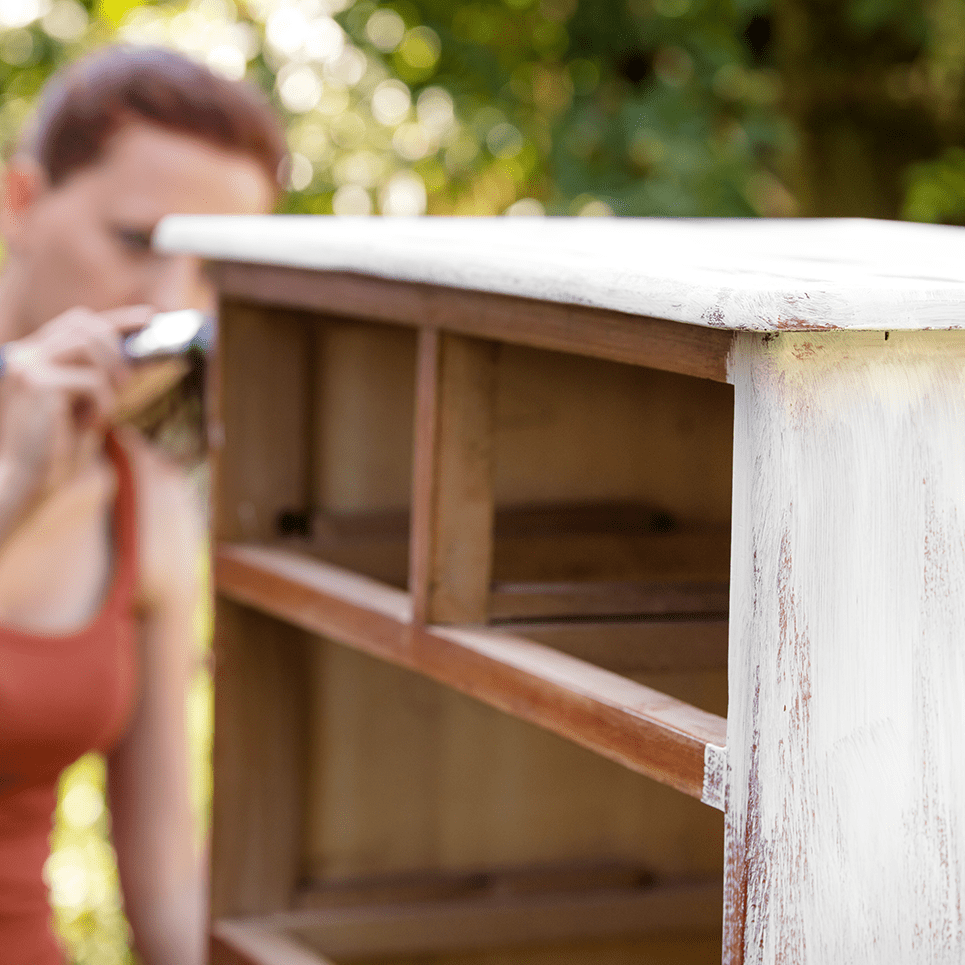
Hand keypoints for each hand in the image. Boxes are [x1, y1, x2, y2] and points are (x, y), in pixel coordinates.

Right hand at [0, 305, 151, 520]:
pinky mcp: (39, 383)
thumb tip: (140, 354)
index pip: (78, 321)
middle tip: (126, 383)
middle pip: (86, 325)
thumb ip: (105, 376)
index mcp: (35, 355)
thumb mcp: (88, 403)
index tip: (150, 317)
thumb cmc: (59, 447)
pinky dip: (102, 405)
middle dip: (116, 350)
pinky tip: (87, 425)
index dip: (117, 319)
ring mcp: (30, 365)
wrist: (29, 482)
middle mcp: (27, 353)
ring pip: (90, 348)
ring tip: (99, 411)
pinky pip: (93, 381)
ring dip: (108, 381)